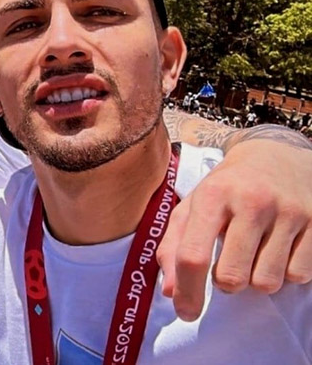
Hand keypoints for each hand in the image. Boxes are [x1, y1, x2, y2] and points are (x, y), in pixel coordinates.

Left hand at [158, 141, 311, 320]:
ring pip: (267, 282)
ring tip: (253, 255)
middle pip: (232, 276)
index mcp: (213, 196)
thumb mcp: (193, 206)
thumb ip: (174, 247)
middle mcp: (251, 201)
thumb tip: (171, 292)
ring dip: (256, 279)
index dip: (187, 292)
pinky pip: (299, 276)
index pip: (194, 255)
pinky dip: (285, 273)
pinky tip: (278, 251)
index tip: (186, 313)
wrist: (276, 155)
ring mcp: (287, 212)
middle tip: (227, 267)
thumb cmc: (226, 188)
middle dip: (225, 284)